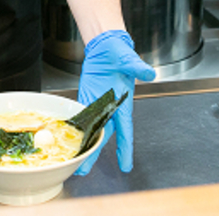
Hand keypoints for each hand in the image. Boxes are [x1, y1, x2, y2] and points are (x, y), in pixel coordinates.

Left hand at [73, 30, 156, 175]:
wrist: (106, 47)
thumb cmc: (119, 53)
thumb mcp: (128, 58)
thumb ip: (137, 67)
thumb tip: (149, 73)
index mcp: (123, 104)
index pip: (125, 132)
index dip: (125, 150)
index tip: (125, 167)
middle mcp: (110, 108)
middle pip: (102, 137)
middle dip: (94, 155)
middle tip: (84, 171)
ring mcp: (97, 105)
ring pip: (90, 130)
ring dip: (83, 146)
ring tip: (76, 163)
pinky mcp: (86, 98)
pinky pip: (81, 117)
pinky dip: (75, 129)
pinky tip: (69, 140)